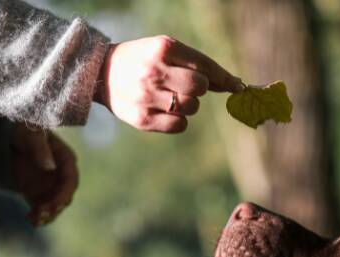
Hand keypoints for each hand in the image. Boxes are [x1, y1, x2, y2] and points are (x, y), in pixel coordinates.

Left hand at [10, 124, 78, 226]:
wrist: (12, 135)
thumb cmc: (27, 130)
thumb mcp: (32, 135)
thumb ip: (40, 149)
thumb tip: (49, 167)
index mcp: (66, 161)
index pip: (70, 181)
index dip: (64, 194)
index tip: (55, 204)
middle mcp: (61, 176)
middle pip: (64, 196)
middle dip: (54, 207)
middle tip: (41, 214)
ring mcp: (50, 186)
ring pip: (54, 205)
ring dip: (46, 214)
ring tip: (34, 220)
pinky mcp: (38, 193)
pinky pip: (41, 207)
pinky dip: (37, 215)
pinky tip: (30, 219)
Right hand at [94, 35, 243, 132]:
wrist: (100, 73)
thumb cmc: (142, 60)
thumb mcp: (165, 51)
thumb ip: (196, 64)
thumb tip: (234, 84)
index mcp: (163, 48)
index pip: (204, 65)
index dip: (223, 78)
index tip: (238, 86)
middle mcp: (155, 71)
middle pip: (200, 87)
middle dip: (200, 89)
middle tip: (187, 87)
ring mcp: (147, 96)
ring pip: (191, 107)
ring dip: (189, 105)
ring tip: (171, 97)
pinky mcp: (142, 118)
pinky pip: (179, 125)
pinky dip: (179, 120)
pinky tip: (165, 111)